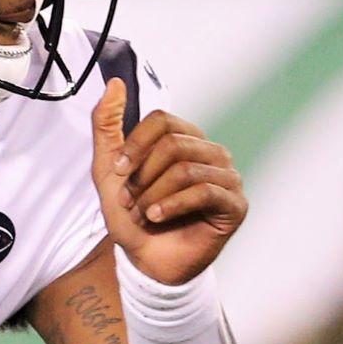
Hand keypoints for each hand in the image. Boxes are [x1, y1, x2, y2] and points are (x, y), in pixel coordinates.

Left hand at [89, 79, 245, 284]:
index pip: (162, 120)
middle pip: (173, 144)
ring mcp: (227, 178)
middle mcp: (211, 152)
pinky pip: (204, 192)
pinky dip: (172, 206)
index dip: (134, 146)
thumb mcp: (108, 169)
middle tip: (131, 200)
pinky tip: (157, 218)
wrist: (146, 261)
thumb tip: (113, 83)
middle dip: (142, 176)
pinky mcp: (235, 205)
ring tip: (144, 213)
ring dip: (153, 195)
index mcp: (185, 139)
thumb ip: (107, 125)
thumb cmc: (132, 214)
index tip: (118, 172)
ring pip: (185, 169)